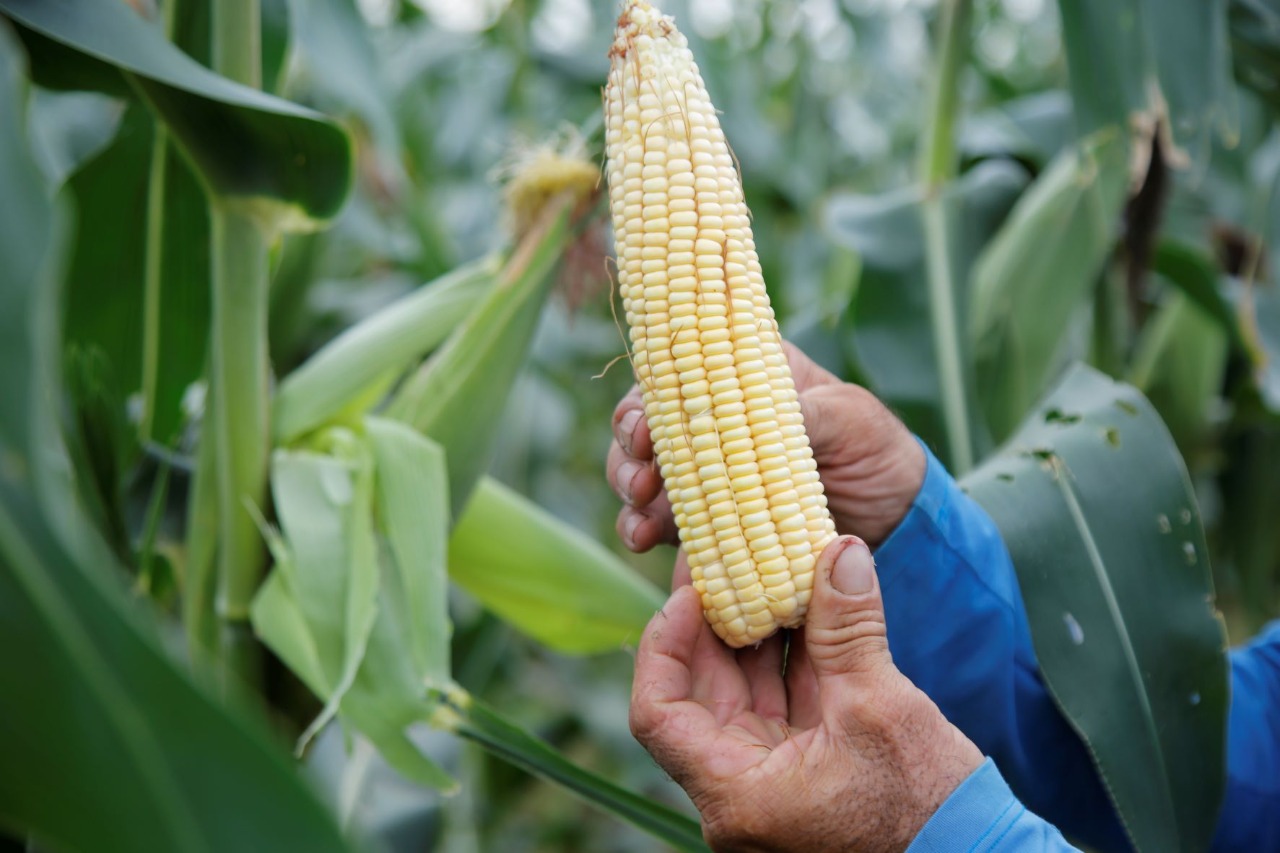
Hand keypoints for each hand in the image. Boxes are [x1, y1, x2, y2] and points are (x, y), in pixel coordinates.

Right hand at [607, 342, 924, 552]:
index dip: (649, 396)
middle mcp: (712, 419)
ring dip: (629, 489)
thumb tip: (759, 416)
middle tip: (642, 479)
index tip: (645, 429)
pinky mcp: (705, 519)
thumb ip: (802, 413)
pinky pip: (659, 521)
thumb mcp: (850, 418)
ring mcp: (704, 470)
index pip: (678, 371)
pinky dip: (641, 528)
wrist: (895, 522)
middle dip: (629, 450)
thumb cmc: (875, 449)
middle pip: (645, 422)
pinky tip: (643, 539)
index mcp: (743, 376)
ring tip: (641, 517)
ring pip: (642, 470)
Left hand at [630, 537, 983, 851]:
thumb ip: (849, 626)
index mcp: (737, 793)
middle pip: (700, 694)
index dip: (665, 645)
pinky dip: (790, 656)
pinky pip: (781, 702)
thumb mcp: (880, 707)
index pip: (659, 713)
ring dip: (753, 632)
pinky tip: (802, 605)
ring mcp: (771, 781)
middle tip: (719, 558)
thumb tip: (840, 550)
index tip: (691, 594)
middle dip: (712, 623)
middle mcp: (740, 792)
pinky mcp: (805, 768)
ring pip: (742, 693)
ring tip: (762, 566)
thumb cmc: (925, 807)